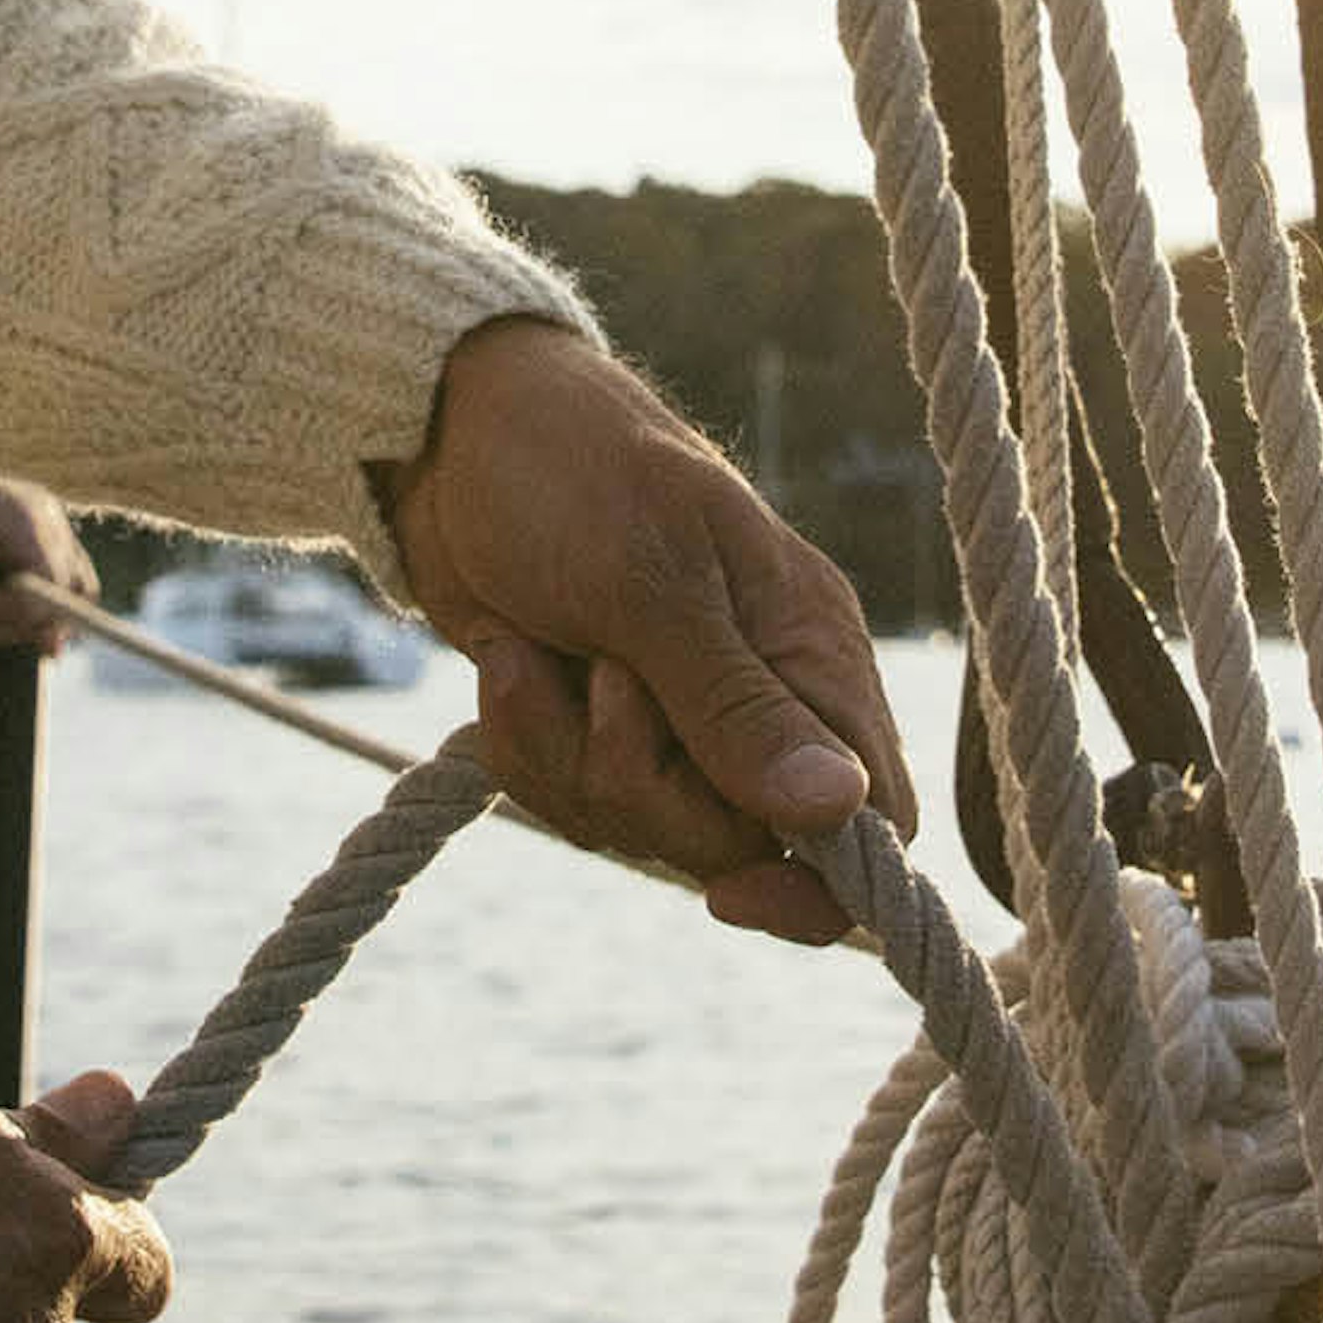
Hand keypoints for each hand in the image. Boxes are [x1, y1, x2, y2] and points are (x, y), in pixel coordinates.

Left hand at [381, 318, 912, 949]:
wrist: (445, 430)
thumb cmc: (568, 469)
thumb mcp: (649, 583)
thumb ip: (738, 707)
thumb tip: (841, 812)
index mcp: (811, 647)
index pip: (877, 819)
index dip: (818, 882)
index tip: (726, 893)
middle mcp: (761, 695)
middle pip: (740, 844)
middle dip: (641, 784)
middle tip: (598, 682)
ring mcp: (674, 716)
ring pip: (643, 829)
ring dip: (563, 753)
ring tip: (533, 649)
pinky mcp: (596, 724)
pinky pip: (571, 800)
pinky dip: (523, 743)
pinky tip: (505, 658)